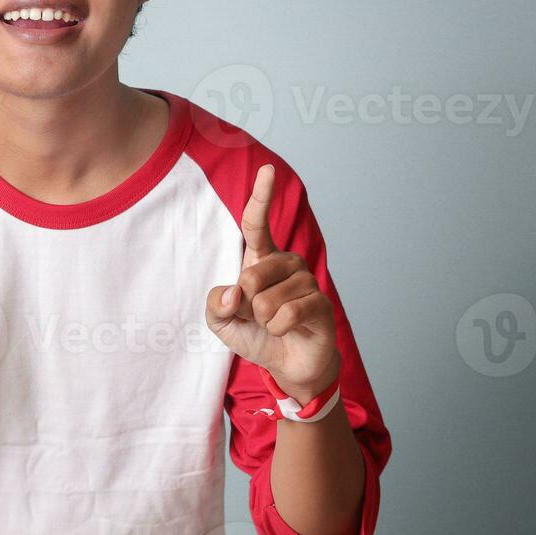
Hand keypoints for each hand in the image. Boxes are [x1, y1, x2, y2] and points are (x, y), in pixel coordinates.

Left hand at [205, 164, 339, 404]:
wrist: (289, 365)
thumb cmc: (256, 334)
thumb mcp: (221, 322)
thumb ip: (215, 304)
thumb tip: (234, 291)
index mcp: (261, 258)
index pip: (256, 223)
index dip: (261, 196)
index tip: (268, 170)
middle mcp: (287, 262)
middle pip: (251, 275)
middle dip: (246, 305)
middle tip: (259, 315)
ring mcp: (306, 280)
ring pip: (267, 300)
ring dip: (264, 320)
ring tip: (275, 323)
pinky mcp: (320, 303)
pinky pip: (287, 314)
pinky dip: (278, 328)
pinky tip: (287, 330)